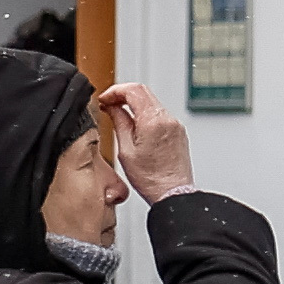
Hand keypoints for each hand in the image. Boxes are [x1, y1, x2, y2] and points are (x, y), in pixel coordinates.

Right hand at [95, 84, 195, 199]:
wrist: (173, 193)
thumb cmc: (151, 179)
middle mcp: (168, 120)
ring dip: (134, 104)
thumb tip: (112, 107)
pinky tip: (135, 125)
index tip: (105, 99)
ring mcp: (175, 125)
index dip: (115, 91)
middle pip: (144, 92)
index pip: (133, 90)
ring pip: (152, 102)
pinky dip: (145, 114)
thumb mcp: (126, 150)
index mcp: (153, 122)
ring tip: (119, 116)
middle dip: (123, 95)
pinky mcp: (179, 132)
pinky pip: (160, 114)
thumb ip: (119, 122)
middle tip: (109, 105)